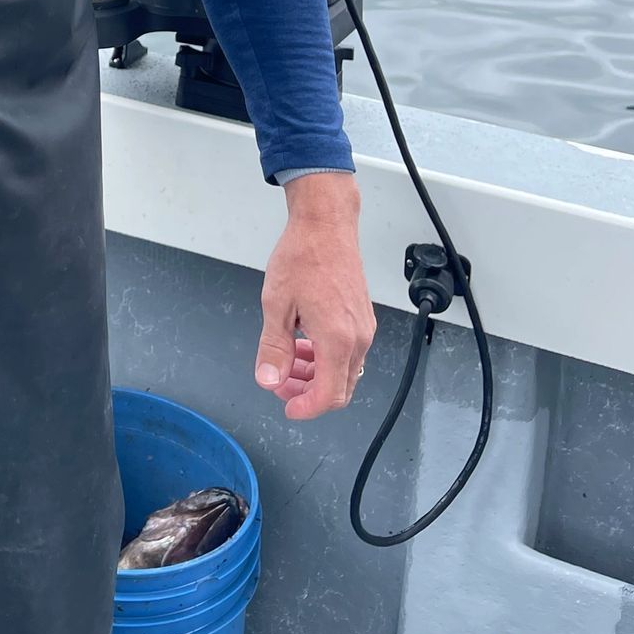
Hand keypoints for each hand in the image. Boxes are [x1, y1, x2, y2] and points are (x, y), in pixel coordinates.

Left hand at [254, 177, 375, 419]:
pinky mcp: (363, 318)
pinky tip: (304, 344)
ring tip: (288, 362)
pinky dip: (327, 358)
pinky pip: (348, 352)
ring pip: (344, 371)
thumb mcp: (276, 305)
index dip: (306, 409)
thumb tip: (269, 380)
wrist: (326, 225)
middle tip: (280, 382)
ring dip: (316, 376)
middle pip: (340, 389)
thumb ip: (274, 348)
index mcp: (337, 339)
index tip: (287, 407)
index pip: (328, 396)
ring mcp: (364, 328)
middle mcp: (357, 338)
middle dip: (308, 393)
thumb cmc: (302, 257)